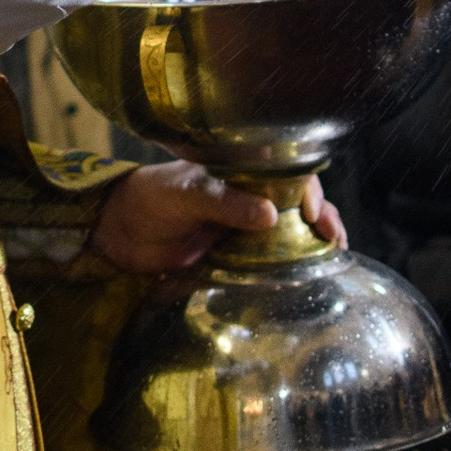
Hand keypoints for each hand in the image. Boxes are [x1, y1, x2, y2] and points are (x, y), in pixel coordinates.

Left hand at [92, 158, 341, 273]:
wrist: (117, 233)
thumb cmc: (149, 198)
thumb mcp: (186, 195)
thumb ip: (224, 202)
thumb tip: (271, 215)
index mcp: (239, 172)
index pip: (286, 173)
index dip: (307, 190)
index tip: (315, 213)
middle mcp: (247, 196)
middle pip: (295, 203)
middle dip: (321, 218)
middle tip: (333, 241)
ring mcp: (241, 227)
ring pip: (287, 232)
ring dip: (310, 244)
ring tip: (331, 258)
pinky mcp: (233, 256)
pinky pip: (267, 260)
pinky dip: (287, 267)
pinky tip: (303, 278)